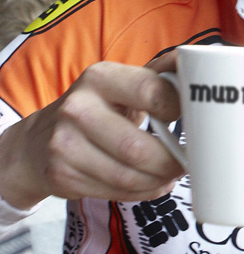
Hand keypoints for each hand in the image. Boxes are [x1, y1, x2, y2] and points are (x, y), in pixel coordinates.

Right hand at [0, 54, 183, 209]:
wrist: (39, 141)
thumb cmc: (98, 111)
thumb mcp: (121, 87)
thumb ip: (158, 78)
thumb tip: (194, 60)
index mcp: (100, 78)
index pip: (152, 92)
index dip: (179, 110)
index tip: (192, 122)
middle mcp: (78, 108)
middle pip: (140, 149)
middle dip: (171, 163)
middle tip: (185, 164)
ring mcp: (65, 144)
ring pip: (130, 177)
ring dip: (159, 181)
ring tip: (168, 175)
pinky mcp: (63, 175)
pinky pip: (119, 193)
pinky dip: (144, 192)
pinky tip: (149, 184)